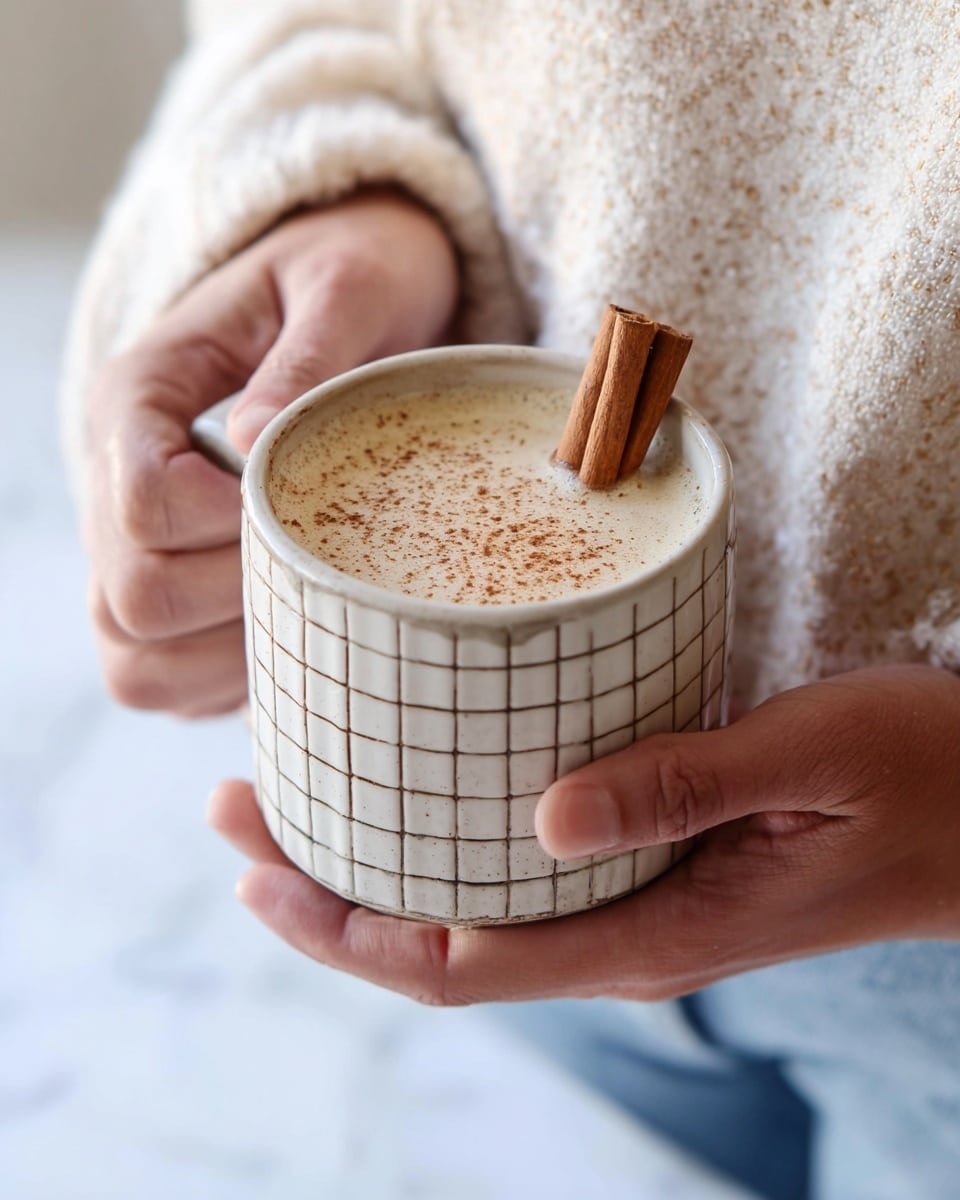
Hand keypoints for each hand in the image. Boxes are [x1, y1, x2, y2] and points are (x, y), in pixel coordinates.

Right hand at [84, 191, 457, 715]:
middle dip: (238, 598)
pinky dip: (229, 681)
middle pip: (129, 599)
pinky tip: (299, 637)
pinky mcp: (176, 594)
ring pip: (132, 656)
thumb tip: (254, 447)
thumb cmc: (351, 277)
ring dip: (228, 656)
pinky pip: (169, 680)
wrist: (350, 293)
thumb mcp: (345, 287)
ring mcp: (139, 545)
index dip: (230, 525)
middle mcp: (118, 480)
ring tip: (314, 608)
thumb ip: (305, 358)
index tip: (310, 501)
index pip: (144, 506)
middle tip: (326, 561)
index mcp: (139, 398)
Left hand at [209, 665, 959, 1003]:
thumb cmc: (919, 778)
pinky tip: (417, 793)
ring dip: (374, 868)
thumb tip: (542, 815)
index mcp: (654, 929)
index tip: (256, 861)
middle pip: (439, 946)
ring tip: (293, 799)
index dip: (345, 923)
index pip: (459, 958)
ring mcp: (638, 907)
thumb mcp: (812, 759)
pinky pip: (519, 879)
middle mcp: (628, 935)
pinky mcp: (654, 869)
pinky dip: (444, 844)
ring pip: (471, 913)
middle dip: (325, 894)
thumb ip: (686, 783)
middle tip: (236, 807)